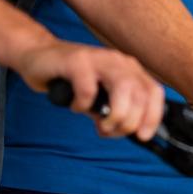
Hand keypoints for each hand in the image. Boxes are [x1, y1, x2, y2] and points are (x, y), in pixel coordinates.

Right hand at [22, 41, 163, 139]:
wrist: (39, 57)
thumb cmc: (72, 80)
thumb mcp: (99, 99)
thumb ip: (114, 112)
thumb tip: (125, 131)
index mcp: (128, 70)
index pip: (153, 92)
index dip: (153, 117)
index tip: (142, 136)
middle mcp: (118, 61)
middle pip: (141, 93)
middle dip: (130, 121)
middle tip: (110, 131)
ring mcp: (98, 58)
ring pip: (123, 87)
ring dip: (116, 114)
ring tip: (100, 124)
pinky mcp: (77, 60)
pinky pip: (88, 89)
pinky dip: (83, 105)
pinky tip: (75, 106)